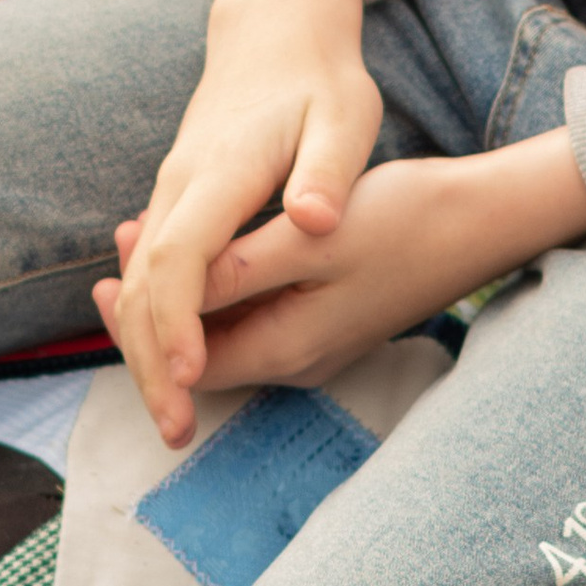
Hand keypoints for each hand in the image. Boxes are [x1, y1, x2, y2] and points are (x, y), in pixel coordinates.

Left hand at [100, 132, 585, 406]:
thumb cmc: (402, 221)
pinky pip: (255, 314)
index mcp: (288, 346)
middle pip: (202, 355)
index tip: (104, 283)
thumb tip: (178, 293)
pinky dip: (220, 287)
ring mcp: (317, 342)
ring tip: (142, 244)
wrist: (481, 220)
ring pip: (226, 332)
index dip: (137, 330)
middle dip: (150, 314)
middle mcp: (298, 359)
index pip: (188, 364)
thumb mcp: (314, 238)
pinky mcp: (330, 318)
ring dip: (183, 296)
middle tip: (110, 261)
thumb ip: (242, 269)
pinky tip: (208, 246)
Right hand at [102, 0, 383, 447]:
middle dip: (150, 362)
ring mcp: (172, 194)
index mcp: (219, 174)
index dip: (179, 321)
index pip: (181, 257)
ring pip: (139, 282)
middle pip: (145, 284)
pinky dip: (150, 318)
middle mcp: (181, 188)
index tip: (188, 379)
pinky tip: (163, 361)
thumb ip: (326, 174)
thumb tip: (315, 221)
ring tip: (172, 413)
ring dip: (145, 349)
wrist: (274, 32)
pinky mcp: (178, 202)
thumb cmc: (316, 80)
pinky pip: (150, 270)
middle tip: (176, 430)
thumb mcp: (344, 118)